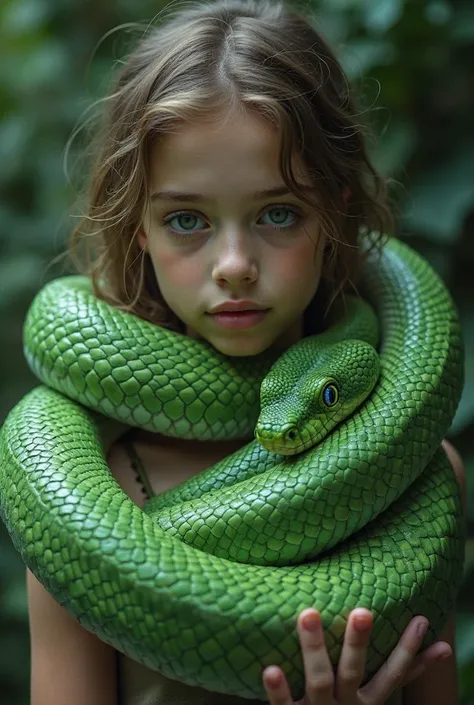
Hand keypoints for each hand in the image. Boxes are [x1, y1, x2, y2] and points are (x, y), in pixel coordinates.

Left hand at [262, 608, 451, 704]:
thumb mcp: (375, 697)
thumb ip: (400, 673)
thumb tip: (444, 649)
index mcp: (367, 701)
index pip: (393, 675)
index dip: (408, 651)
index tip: (421, 620)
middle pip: (353, 672)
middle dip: (358, 643)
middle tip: (362, 612)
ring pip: (319, 680)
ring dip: (314, 648)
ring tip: (309, 614)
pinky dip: (279, 689)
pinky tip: (270, 668)